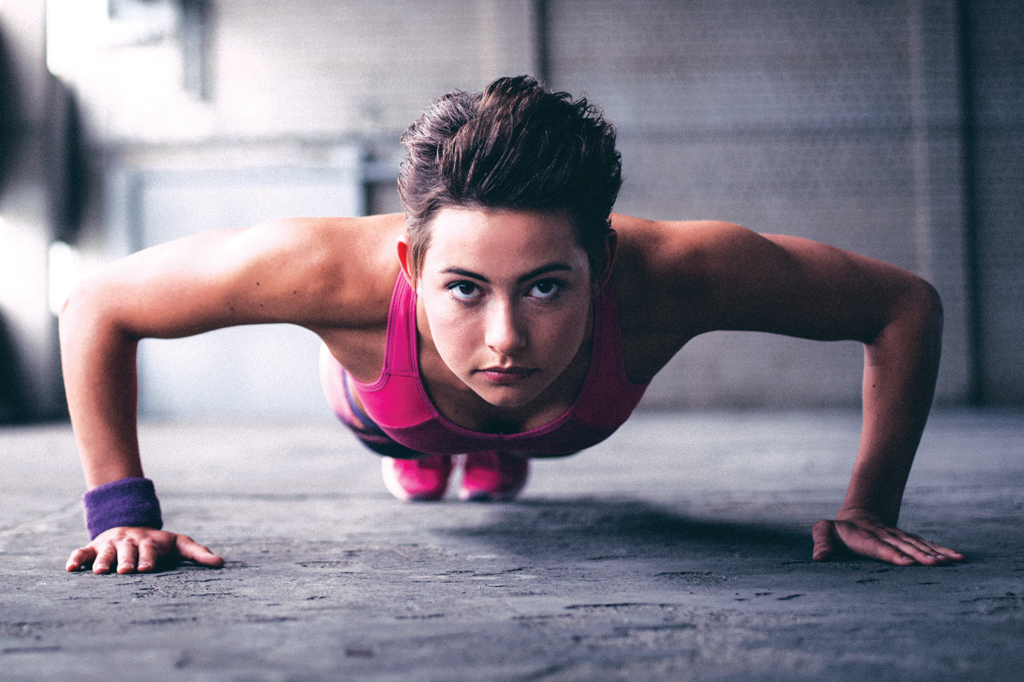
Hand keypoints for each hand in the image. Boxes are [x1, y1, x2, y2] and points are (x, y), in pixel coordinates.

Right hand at [66, 527, 224, 573]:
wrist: (133, 525)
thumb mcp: (180, 544)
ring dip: (102, 561)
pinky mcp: (94, 547)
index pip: (150, 552)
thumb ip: (199, 553)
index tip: (147, 569)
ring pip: (105, 552)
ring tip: (100, 572)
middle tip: (126, 571)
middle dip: (126, 561)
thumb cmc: (160, 543)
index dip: (148, 559)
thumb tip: (222, 563)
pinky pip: (83, 551)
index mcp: (150, 542)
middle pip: (127, 552)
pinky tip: (70, 568)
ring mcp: (110, 544)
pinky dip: (77, 558)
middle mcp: (129, 542)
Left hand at [811, 510, 964, 565]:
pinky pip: (926, 545)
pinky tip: (957, 558)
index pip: (880, 547)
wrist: (857, 515)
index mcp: (865, 538)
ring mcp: (898, 537)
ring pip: (918, 545)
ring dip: (935, 553)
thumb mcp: (823, 530)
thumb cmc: (836, 530)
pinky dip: (941, 551)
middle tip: (935, 565)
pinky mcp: (908, 540)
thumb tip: (819, 557)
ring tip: (952, 562)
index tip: (906, 562)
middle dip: (920, 556)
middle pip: (904, 547)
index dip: (892, 554)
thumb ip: (822, 542)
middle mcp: (885, 536)